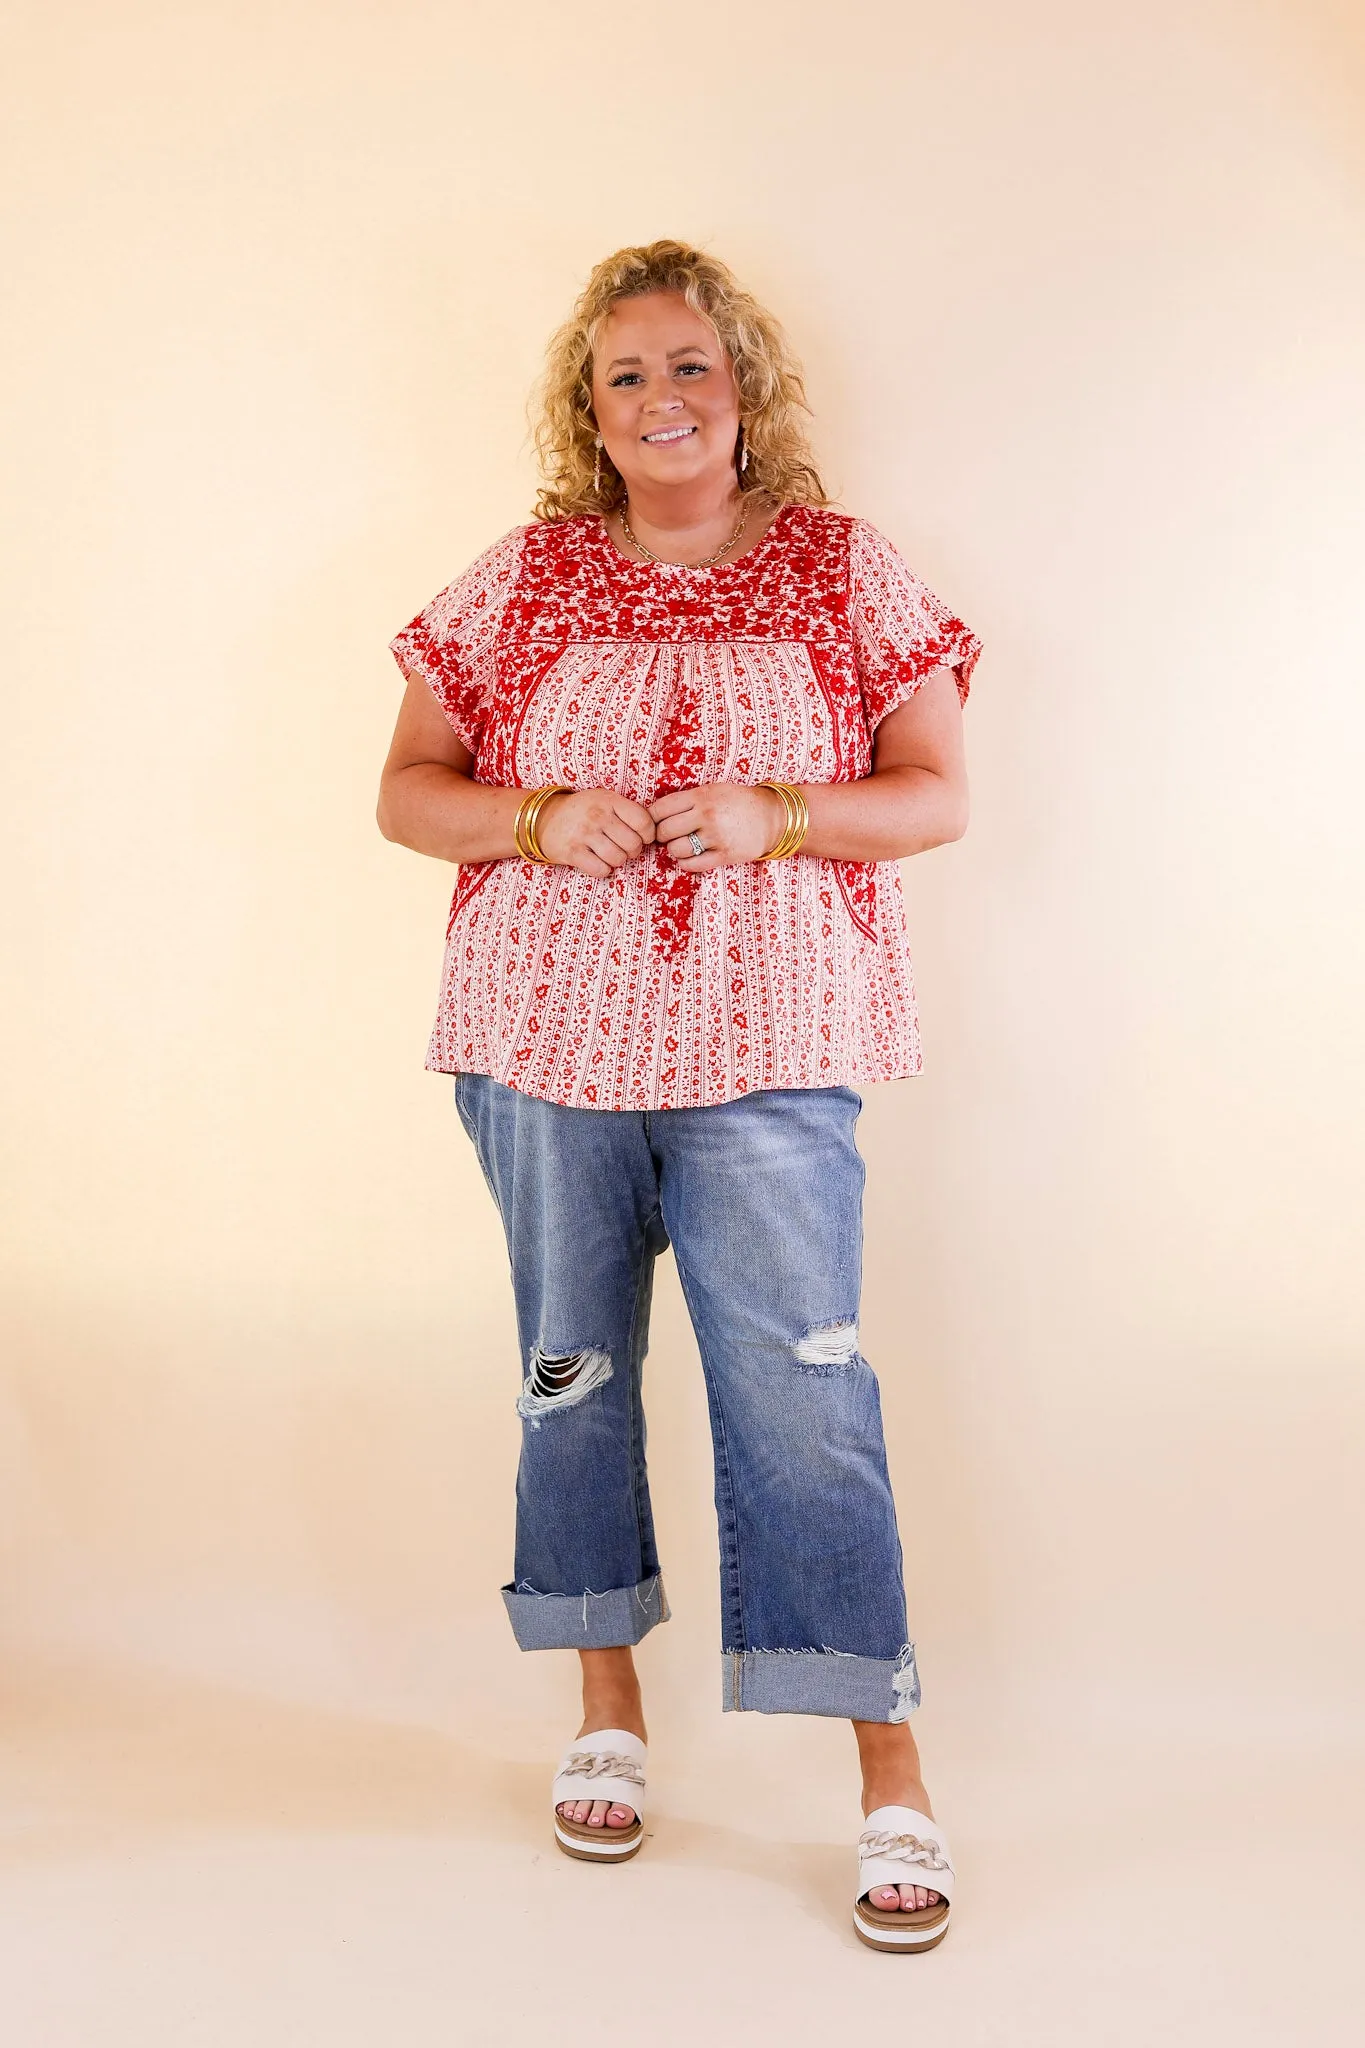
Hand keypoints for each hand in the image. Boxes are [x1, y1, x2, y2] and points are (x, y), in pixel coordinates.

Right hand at [533, 789, 656, 877]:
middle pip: (633, 844)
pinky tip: (597, 861)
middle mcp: (597, 815)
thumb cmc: (582, 811)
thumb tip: (654, 832)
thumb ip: (627, 811)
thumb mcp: (604, 800)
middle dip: (632, 851)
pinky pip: (600, 870)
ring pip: (618, 859)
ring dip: (617, 862)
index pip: (643, 821)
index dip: (648, 835)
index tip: (643, 838)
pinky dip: (602, 870)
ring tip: (609, 855)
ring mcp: (584, 833)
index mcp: (609, 800)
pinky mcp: (572, 852)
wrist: (544, 818)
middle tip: (624, 849)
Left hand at [648, 783, 787, 871]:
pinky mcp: (725, 855)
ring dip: (674, 850)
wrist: (771, 816)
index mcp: (702, 795)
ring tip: (681, 846)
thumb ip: (688, 800)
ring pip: (677, 849)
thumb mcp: (713, 790)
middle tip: (667, 836)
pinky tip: (689, 857)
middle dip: (661, 836)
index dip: (652, 818)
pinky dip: (685, 863)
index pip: (661, 808)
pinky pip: (693, 865)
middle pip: (665, 831)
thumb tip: (657, 815)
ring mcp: (716, 836)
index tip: (655, 822)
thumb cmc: (737, 802)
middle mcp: (707, 815)